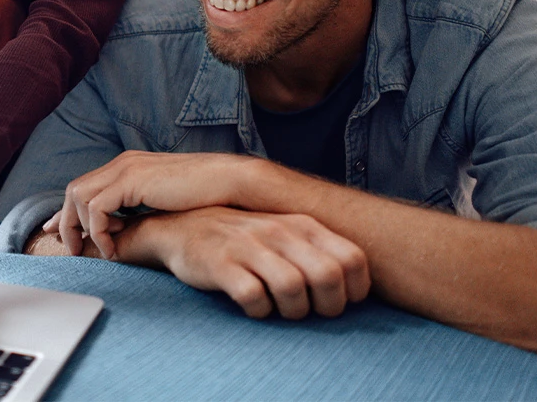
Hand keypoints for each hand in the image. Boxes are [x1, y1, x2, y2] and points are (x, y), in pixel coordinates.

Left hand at [47, 151, 246, 258]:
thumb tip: (124, 228)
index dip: (66, 210)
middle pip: (74, 190)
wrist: (228, 181)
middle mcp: (122, 163)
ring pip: (79, 197)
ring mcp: (126, 168)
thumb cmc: (204, 195)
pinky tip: (113, 248)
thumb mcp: (163, 200)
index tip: (55, 230)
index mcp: (129, 165)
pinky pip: (98, 208)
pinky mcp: (132, 180)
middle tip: (71, 249)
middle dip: (66, 221)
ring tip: (99, 251)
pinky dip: (99, 230)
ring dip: (82, 228)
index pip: (85, 185)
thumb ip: (140, 208)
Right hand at [133, 207, 369, 318]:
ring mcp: (248, 245)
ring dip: (292, 310)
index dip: (355, 290)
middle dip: (327, 306)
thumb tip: (356, 288)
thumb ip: (319, 251)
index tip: (338, 301)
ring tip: (280, 310)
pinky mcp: (220, 263)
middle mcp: (278, 230)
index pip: (353, 258)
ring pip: (293, 287)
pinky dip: (258, 310)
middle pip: (328, 275)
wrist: (180, 229)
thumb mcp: (285, 234)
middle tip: (311, 312)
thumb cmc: (242, 239)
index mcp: (301, 224)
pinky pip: (253, 296)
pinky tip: (253, 305)